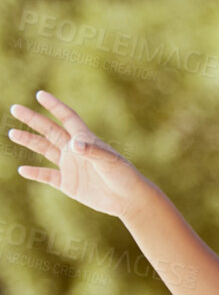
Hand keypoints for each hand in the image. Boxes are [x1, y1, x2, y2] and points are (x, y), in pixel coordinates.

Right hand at [9, 91, 149, 218]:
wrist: (129, 200)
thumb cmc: (124, 176)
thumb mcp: (109, 161)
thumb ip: (92, 151)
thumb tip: (73, 145)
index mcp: (85, 140)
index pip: (67, 118)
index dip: (55, 106)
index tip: (40, 95)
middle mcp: (75, 151)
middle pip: (50, 131)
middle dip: (33, 120)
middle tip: (15, 109)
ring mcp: (70, 167)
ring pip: (45, 150)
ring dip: (29, 142)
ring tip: (12, 134)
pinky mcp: (69, 184)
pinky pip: (47, 176)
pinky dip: (35, 173)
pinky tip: (23, 169)